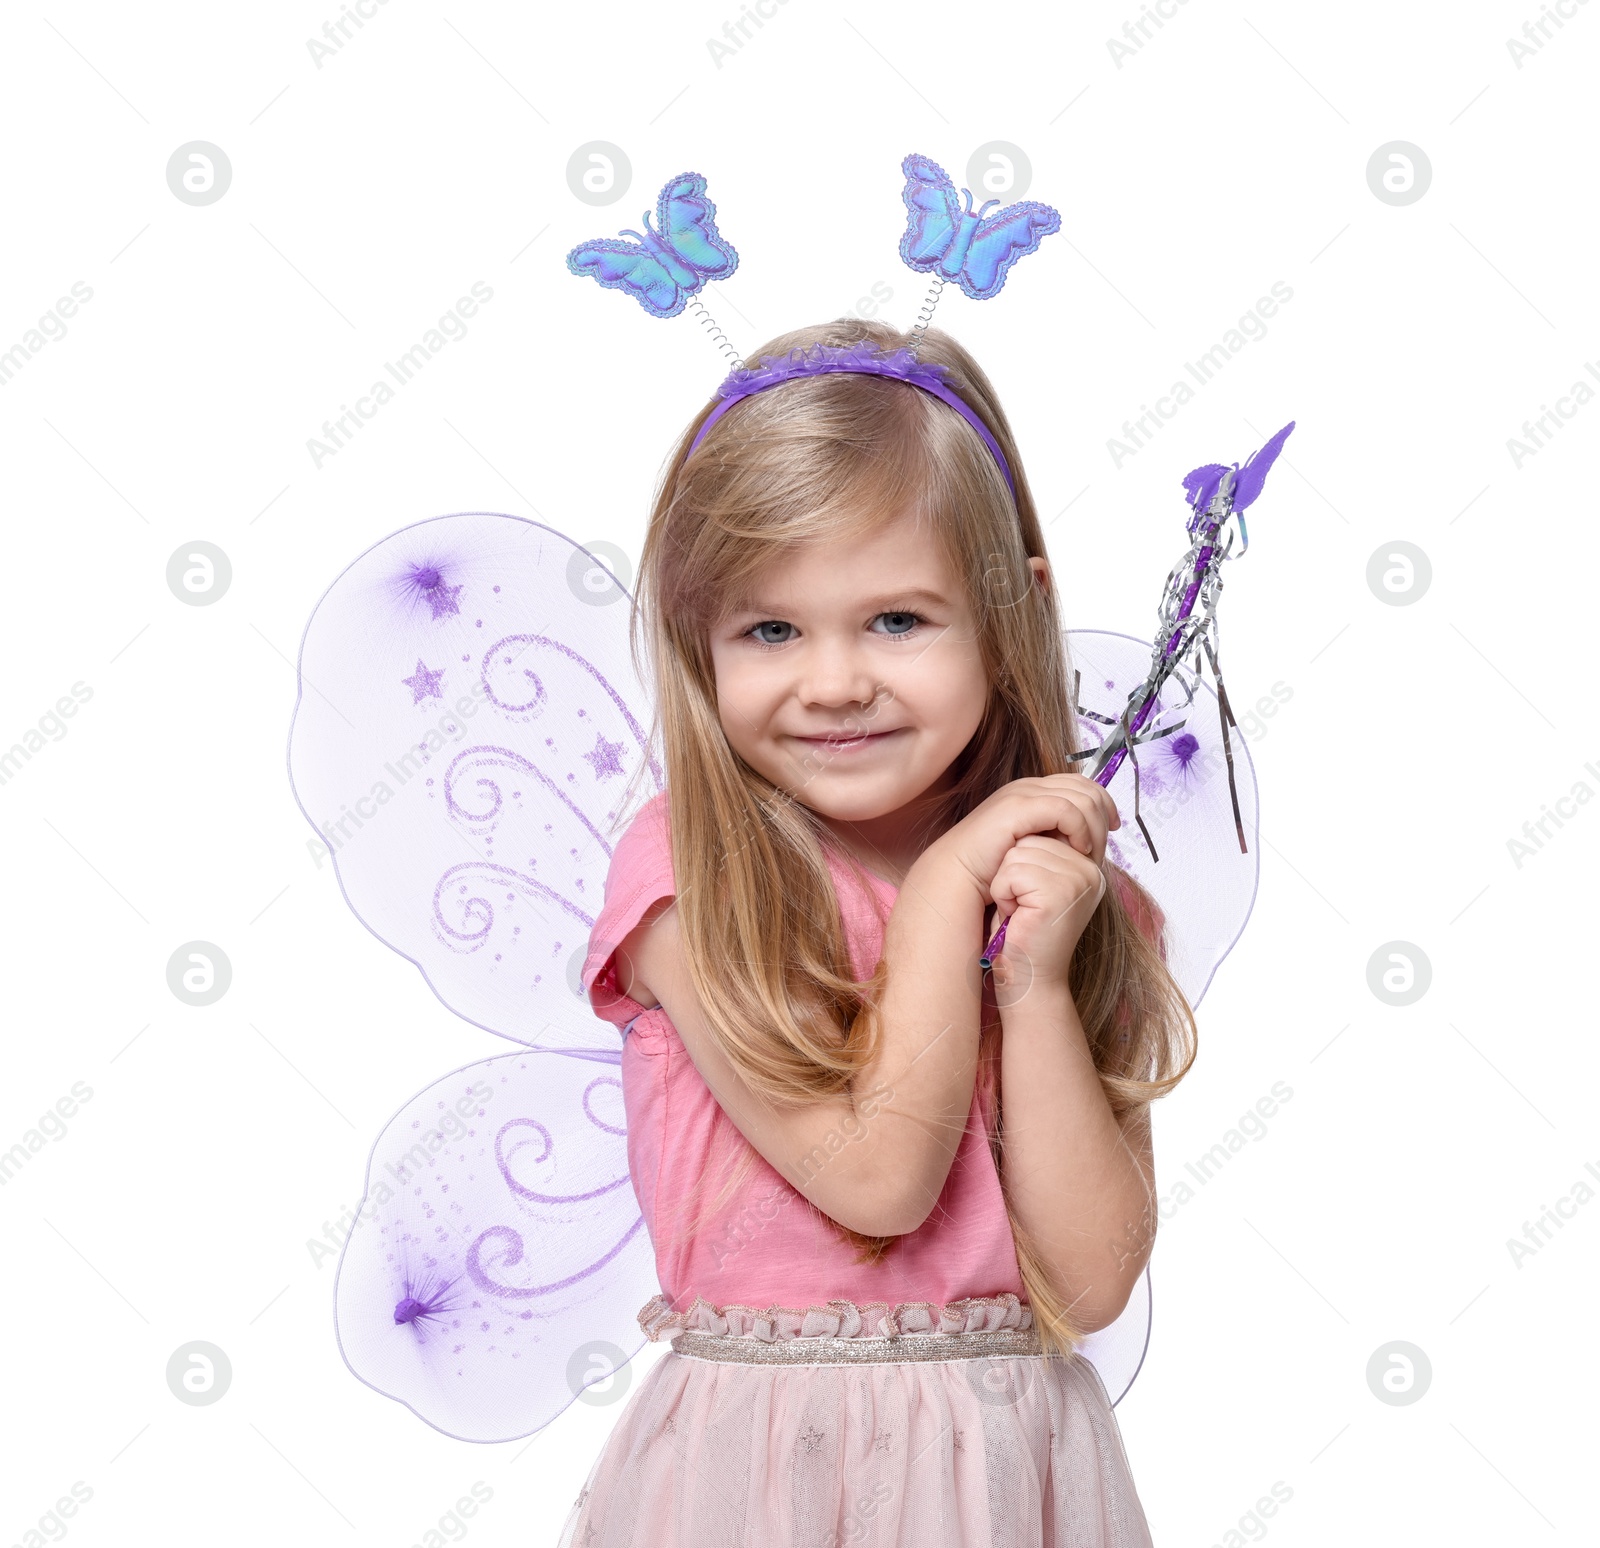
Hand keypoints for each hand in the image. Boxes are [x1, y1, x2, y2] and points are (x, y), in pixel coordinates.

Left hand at [987, 833, 1104, 992]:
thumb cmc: (1026, 931)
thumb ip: (1044, 850)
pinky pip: (1011, 872)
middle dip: (1013, 872)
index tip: (1033, 897)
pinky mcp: (1059, 892)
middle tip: (1025, 906)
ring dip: (1007, 884)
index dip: (1022, 863)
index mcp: (1087, 864)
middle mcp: (1091, 869)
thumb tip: (1032, 816)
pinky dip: (1004, 895)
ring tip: (1022, 911)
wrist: (1031, 978)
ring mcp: (1079, 879)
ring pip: (1017, 853)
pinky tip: (1018, 917)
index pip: (1042, 831)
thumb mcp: (1038, 883)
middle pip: (1028, 839)